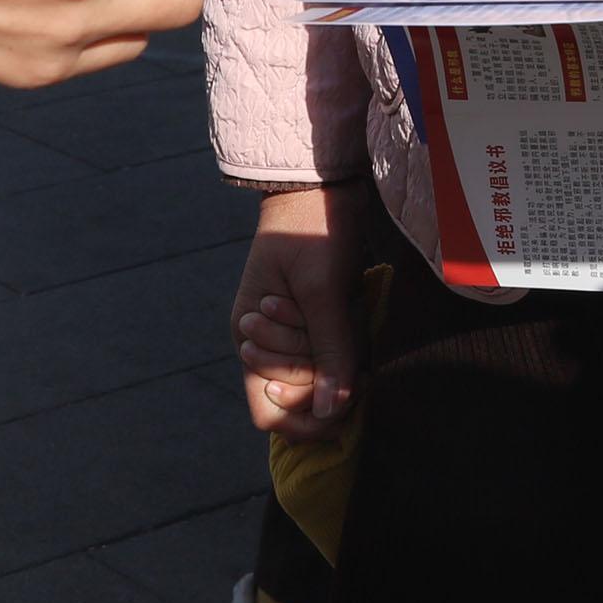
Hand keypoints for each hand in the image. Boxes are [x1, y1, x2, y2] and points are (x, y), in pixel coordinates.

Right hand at [236, 184, 360, 441]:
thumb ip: (329, 352)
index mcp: (248, 338)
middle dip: (327, 376)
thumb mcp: (322, 289)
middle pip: (300, 399)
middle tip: (345, 330)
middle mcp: (266, 344)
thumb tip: (333, 413)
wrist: (321, 184)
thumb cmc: (311, 229)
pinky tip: (353, 308)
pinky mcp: (315, 321)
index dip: (303, 418)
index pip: (269, 414)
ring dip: (341, 356)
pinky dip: (348, 343)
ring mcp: (291, 333)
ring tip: (348, 311)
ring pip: (321, 378)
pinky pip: (335, 353)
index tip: (339, 397)